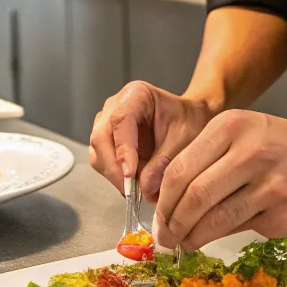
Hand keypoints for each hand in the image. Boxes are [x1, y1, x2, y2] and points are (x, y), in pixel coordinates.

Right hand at [89, 82, 213, 197]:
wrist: (189, 121)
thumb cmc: (188, 122)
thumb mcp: (184, 139)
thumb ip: (164, 163)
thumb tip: (145, 189)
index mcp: (136, 95)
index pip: (120, 120)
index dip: (122, 148)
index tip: (130, 173)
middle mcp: (115, 106)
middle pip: (101, 138)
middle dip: (114, 168)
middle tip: (132, 191)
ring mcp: (107, 123)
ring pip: (98, 153)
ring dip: (114, 175)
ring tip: (137, 190)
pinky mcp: (107, 141)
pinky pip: (103, 162)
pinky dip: (115, 176)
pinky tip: (133, 184)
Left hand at [153, 111, 286, 249]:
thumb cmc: (280, 145)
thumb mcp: (242, 132)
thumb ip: (205, 157)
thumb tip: (165, 201)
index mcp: (232, 126)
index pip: (180, 169)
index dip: (163, 200)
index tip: (157, 215)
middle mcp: (251, 151)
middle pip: (194, 197)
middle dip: (173, 224)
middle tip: (166, 237)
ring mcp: (271, 184)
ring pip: (215, 220)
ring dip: (193, 238)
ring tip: (186, 242)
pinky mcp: (284, 213)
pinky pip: (242, 230)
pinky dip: (226, 235)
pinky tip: (224, 232)